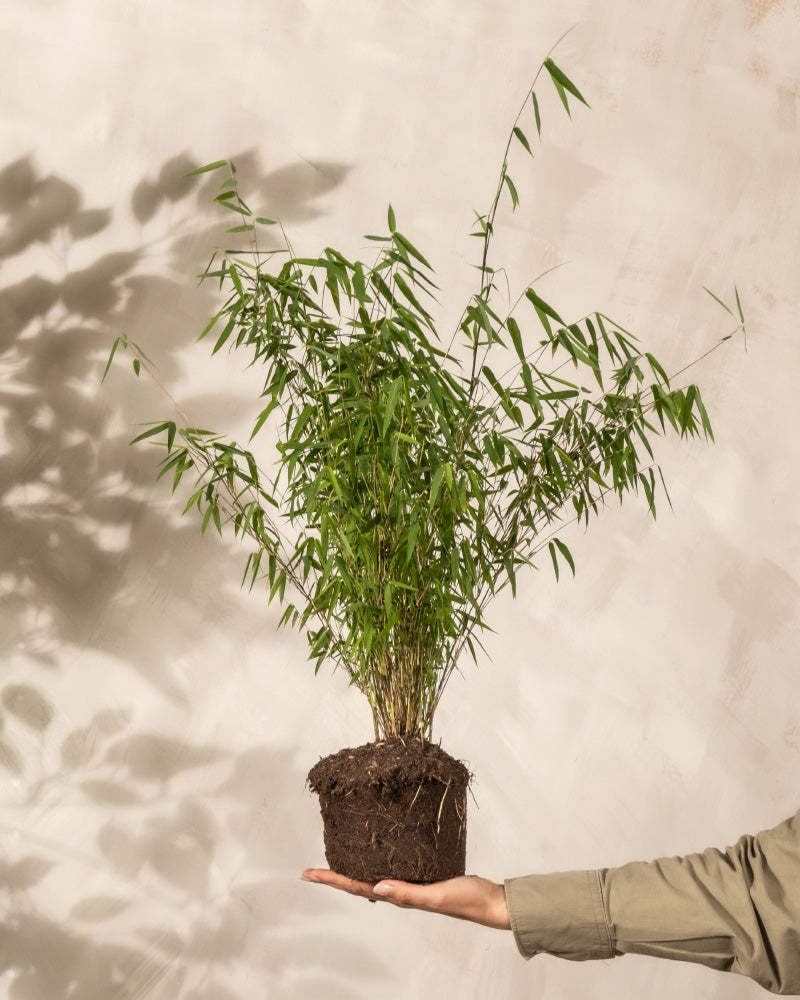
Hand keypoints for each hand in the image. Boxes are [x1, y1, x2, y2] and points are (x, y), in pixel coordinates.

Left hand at [300, 870, 510, 929]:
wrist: (491, 902)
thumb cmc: (467, 899)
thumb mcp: (437, 894)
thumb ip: (409, 893)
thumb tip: (376, 887)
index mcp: (400, 896)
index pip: (357, 887)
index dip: (332, 880)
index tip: (308, 874)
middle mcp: (400, 891)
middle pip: (358, 882)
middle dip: (334, 876)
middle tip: (310, 870)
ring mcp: (410, 883)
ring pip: (372, 875)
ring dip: (352, 869)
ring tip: (335, 859)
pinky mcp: (422, 874)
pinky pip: (392, 867)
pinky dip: (377, 860)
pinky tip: (378, 851)